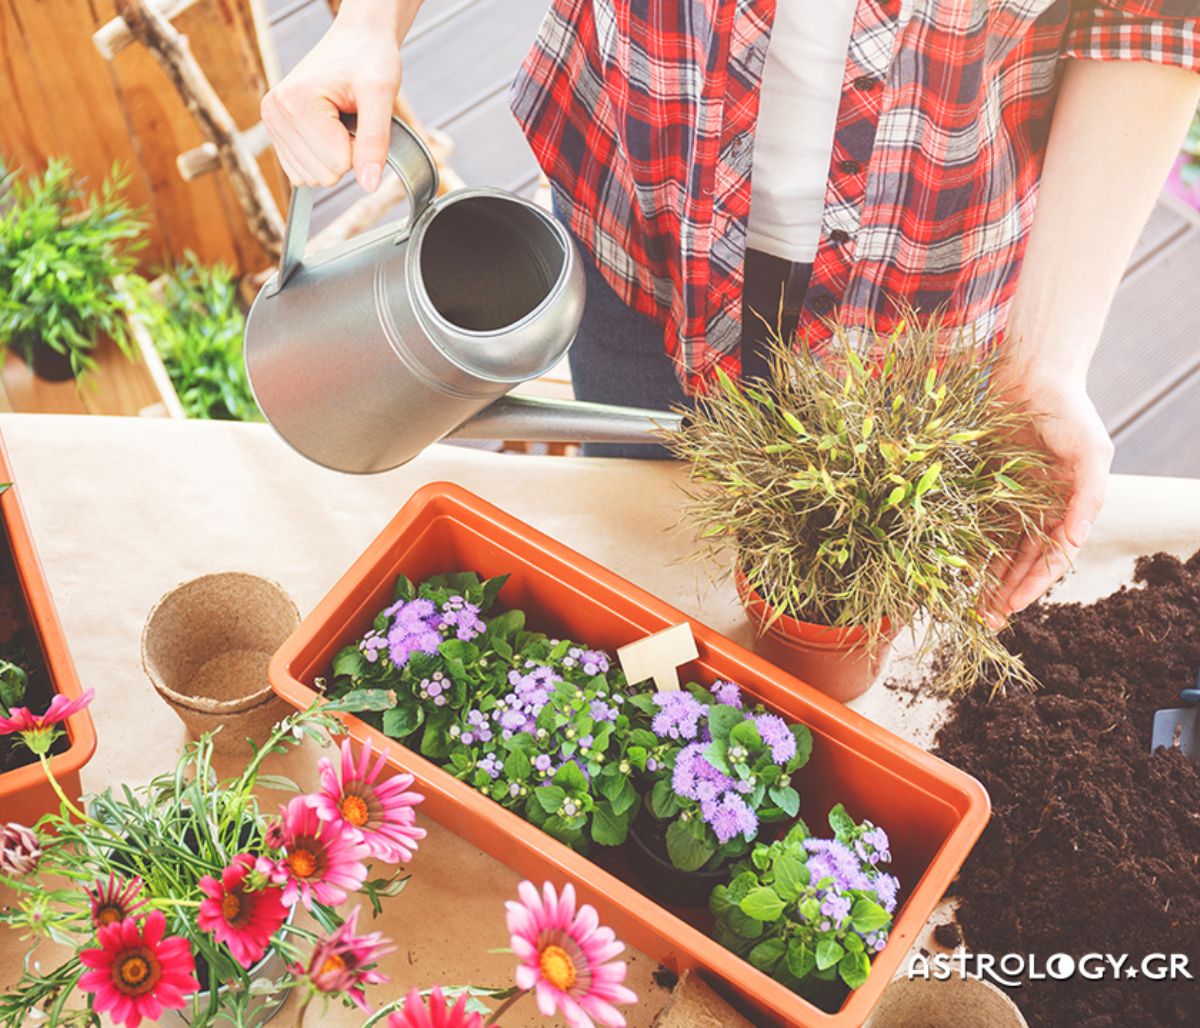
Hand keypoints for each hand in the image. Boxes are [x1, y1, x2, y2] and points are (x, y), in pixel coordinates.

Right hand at [261, 4, 411, 191]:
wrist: (358, 41)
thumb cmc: (370, 58)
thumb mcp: (381, 94)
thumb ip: (375, 141)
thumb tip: (368, 185)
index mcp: (294, 101)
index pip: (338, 164)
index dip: (360, 146)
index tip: (360, 115)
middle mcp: (275, 112)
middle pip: (324, 175)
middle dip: (347, 154)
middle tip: (351, 118)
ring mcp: (272, 124)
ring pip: (312, 178)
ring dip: (335, 157)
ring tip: (340, 120)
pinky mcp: (277, 134)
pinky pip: (303, 174)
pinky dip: (322, 159)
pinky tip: (328, 130)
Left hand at [983, 361, 1113, 626]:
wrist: (1030, 372)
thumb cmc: (1069, 410)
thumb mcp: (1091, 451)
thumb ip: (1088, 497)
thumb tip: (1076, 542)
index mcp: (1067, 508)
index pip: (1051, 559)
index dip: (1033, 585)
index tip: (1012, 607)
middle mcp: (1038, 509)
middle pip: (1020, 562)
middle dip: (1003, 592)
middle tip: (983, 622)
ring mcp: (1008, 499)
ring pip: (993, 549)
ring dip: (981, 579)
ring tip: (965, 607)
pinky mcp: (980, 486)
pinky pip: (969, 523)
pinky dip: (960, 547)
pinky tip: (947, 568)